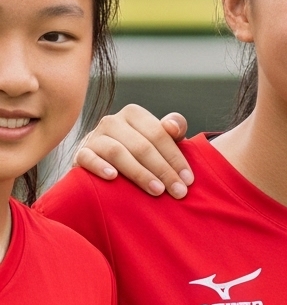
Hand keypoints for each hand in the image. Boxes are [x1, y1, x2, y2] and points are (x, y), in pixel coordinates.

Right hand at [72, 105, 193, 197]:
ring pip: (117, 152)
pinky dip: (100, 166)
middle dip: (163, 170)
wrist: (104, 161)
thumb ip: (174, 128)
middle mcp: (112, 121)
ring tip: (156, 190)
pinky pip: (87, 158)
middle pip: (142, 145)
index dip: (176, 158)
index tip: (188, 180)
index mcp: (134, 114)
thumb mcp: (160, 138)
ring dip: (139, 173)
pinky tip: (113, 177)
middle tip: (177, 191)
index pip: (159, 134)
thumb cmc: (140, 150)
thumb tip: (172, 126)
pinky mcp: (80, 153)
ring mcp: (94, 136)